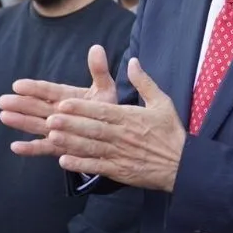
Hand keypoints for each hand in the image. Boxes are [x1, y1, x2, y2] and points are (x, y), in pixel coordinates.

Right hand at [0, 44, 118, 156]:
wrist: (112, 135)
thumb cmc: (107, 110)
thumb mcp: (105, 89)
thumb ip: (98, 71)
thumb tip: (97, 47)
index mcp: (65, 96)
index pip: (47, 90)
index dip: (33, 88)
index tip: (18, 85)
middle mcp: (57, 112)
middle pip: (36, 106)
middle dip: (20, 104)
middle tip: (1, 101)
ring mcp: (56, 130)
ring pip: (35, 124)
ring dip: (20, 121)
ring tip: (4, 116)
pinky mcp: (59, 147)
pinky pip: (43, 148)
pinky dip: (30, 149)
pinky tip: (15, 147)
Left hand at [26, 55, 185, 191]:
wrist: (183, 164)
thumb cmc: (171, 132)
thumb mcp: (162, 102)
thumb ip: (144, 82)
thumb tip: (132, 61)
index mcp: (130, 117)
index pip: (102, 111)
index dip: (81, 108)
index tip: (63, 103)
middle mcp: (122, 135)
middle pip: (93, 128)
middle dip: (71, 124)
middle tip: (49, 118)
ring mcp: (119, 154)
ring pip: (91, 147)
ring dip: (70, 142)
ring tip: (51, 137)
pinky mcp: (119, 170)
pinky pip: (97, 167)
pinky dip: (80, 165)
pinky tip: (63, 161)